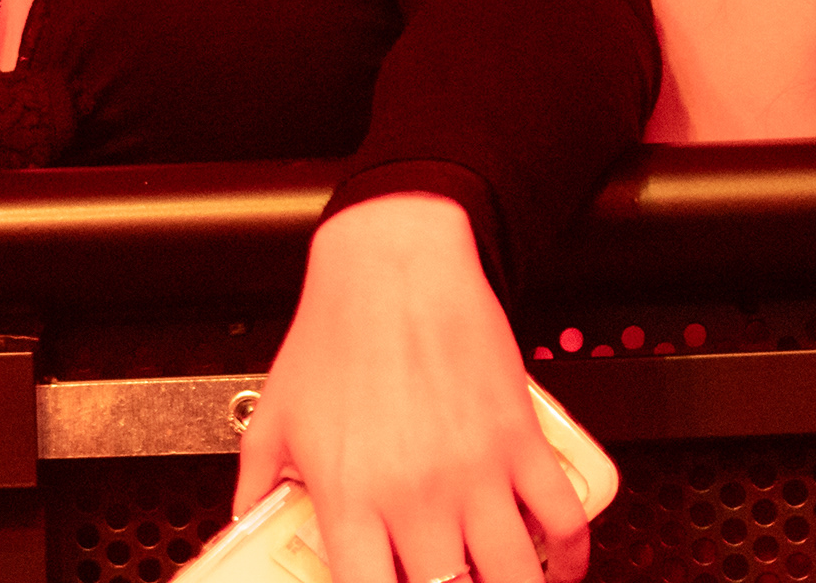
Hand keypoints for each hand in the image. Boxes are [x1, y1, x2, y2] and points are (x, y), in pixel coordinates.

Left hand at [237, 194, 585, 582]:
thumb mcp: (276, 414)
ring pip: (515, 578)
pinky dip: (571, 556)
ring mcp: (475, 472)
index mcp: (351, 497)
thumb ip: (257, 483)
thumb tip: (244, 525)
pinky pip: (564, 519)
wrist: (394, 262)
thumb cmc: (337, 331)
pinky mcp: (520, 440)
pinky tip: (559, 565)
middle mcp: (416, 496)